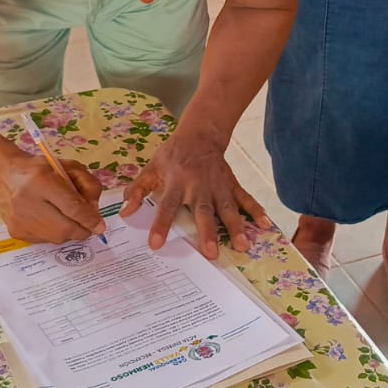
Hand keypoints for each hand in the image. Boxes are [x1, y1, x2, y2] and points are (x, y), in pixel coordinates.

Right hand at [0, 152, 104, 244]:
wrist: (4, 177)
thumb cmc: (40, 170)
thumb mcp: (67, 166)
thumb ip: (87, 184)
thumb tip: (95, 213)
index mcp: (41, 180)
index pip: (71, 206)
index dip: (89, 219)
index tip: (100, 225)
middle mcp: (27, 202)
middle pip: (66, 228)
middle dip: (82, 228)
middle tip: (86, 222)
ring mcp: (20, 221)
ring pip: (58, 238)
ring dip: (68, 230)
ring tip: (63, 215)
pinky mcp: (17, 233)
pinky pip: (46, 240)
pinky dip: (54, 232)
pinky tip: (48, 218)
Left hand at [121, 127, 269, 259]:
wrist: (200, 135)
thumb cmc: (173, 155)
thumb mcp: (151, 168)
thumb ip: (136, 190)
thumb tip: (123, 212)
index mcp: (176, 183)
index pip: (167, 206)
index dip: (160, 225)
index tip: (155, 244)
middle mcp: (198, 186)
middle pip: (203, 211)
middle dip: (208, 232)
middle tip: (211, 253)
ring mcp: (218, 186)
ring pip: (227, 208)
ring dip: (236, 226)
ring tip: (243, 245)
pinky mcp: (231, 184)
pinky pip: (245, 198)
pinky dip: (256, 211)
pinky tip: (265, 225)